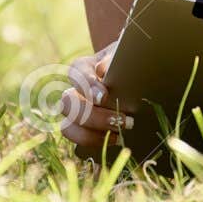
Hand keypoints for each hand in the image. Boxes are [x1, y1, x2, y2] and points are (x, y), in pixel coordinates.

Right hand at [55, 39, 132, 160]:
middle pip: (68, 104)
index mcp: (82, 69)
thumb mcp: (125, 56)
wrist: (135, 75)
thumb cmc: (128, 63)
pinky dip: (96, 145)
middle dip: (94, 116)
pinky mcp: (85, 130)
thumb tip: (102, 69)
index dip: (86, 86)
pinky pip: (80, 143)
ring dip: (91, 135)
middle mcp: (74, 92)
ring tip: (119, 136)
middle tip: (123, 121)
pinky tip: (117, 142)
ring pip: (67, 128)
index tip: (103, 97)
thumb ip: (114, 58)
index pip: (75, 74)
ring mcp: (76, 114)